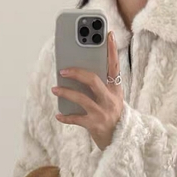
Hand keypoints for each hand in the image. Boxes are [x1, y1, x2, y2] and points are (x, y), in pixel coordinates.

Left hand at [51, 31, 123, 150]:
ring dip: (66, 93)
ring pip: (81, 98)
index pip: (114, 67)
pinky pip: (76, 119)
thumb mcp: (113, 100)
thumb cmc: (113, 116)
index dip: (111, 51)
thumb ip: (102, 87)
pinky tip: (58, 115)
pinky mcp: (95, 125)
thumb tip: (78, 73)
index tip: (108, 35)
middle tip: (63, 70)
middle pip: (93, 80)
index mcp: (116, 91)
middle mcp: (111, 100)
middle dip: (77, 73)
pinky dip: (66, 117)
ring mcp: (103, 113)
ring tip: (55, 89)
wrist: (121, 141)